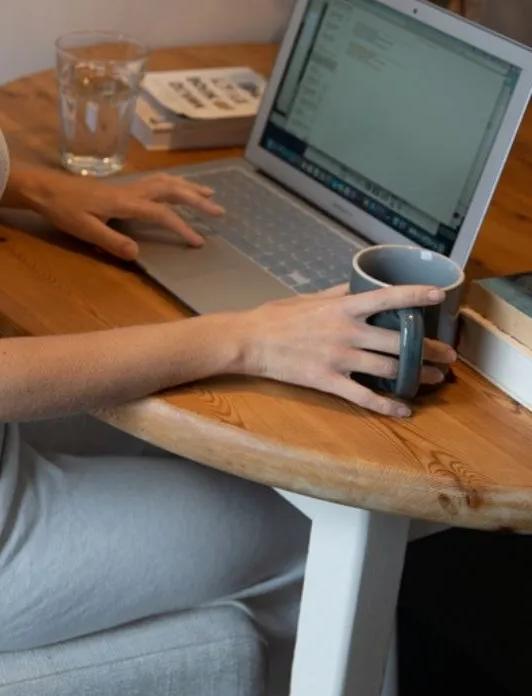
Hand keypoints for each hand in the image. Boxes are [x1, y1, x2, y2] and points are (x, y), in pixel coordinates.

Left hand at [17, 167, 224, 259]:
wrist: (44, 189)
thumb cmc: (62, 210)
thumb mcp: (85, 230)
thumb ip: (111, 241)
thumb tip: (137, 253)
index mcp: (125, 202)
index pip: (161, 214)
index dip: (181, 227)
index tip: (198, 241)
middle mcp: (131, 190)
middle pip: (172, 190)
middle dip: (196, 201)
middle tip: (218, 211)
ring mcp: (127, 186)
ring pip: (165, 182)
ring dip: (188, 187)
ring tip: (208, 194)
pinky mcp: (120, 186)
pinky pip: (155, 181)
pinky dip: (172, 183)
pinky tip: (175, 187)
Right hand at [236, 284, 457, 417]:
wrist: (247, 341)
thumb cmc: (274, 317)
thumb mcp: (308, 297)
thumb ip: (339, 293)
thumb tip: (361, 285)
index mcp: (343, 307)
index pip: (388, 298)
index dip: (416, 296)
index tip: (439, 296)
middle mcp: (347, 332)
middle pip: (401, 342)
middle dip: (430, 349)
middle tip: (448, 354)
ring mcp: (339, 358)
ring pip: (390, 368)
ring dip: (418, 375)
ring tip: (434, 377)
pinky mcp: (328, 380)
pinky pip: (364, 396)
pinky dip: (387, 405)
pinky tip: (404, 409)